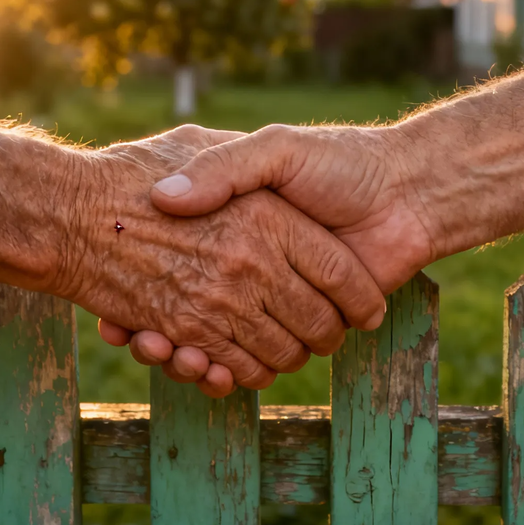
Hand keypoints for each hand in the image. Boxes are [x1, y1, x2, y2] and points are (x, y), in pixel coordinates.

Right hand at [66, 125, 386, 396]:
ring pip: (213, 345)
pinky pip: (242, 363)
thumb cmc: (342, 164)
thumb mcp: (275, 151)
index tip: (115, 297)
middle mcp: (250, 268)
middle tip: (135, 335)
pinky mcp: (290, 328)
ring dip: (184, 356)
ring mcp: (267, 300)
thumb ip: (226, 168)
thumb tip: (168, 199)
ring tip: (157, 347)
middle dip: (164, 330)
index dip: (148, 281)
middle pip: (193, 313)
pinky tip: (193, 364)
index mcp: (240, 228)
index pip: (180, 262)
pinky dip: (215, 373)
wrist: (408, 193)